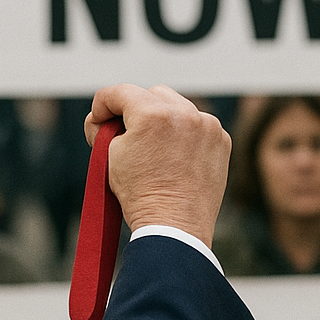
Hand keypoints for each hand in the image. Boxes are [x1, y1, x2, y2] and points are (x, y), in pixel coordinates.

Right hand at [85, 84, 230, 241]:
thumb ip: (106, 127)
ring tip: (154, 146)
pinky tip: (175, 155)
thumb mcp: (109, 156)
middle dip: (136, 109)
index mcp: (152, 115)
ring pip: (177, 106)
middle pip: (151, 94)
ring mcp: (207, 126)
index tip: (99, 119)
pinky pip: (197, 124)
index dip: (102, 104)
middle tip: (126, 133)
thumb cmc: (138, 194)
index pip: (120, 92)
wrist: (174, 227)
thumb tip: (108, 117)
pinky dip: (185, 133)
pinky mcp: (221, 140)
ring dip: (163, 118)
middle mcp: (184, 113)